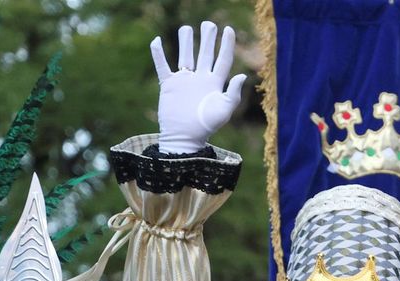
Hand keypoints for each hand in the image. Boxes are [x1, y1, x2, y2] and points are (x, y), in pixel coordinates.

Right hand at [150, 21, 246, 154]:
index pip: (223, 60)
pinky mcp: (169, 85)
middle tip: (208, 24)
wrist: (184, 137)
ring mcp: (184, 81)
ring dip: (186, 42)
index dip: (226, 45)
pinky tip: (157, 40)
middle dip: (207, 39)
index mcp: (215, 83)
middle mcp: (200, 79)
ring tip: (187, 28)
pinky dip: (158, 54)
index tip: (228, 29)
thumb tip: (242, 76)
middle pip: (205, 53)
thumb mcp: (223, 111)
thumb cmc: (206, 126)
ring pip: (185, 56)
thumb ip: (233, 94)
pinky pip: (162, 66)